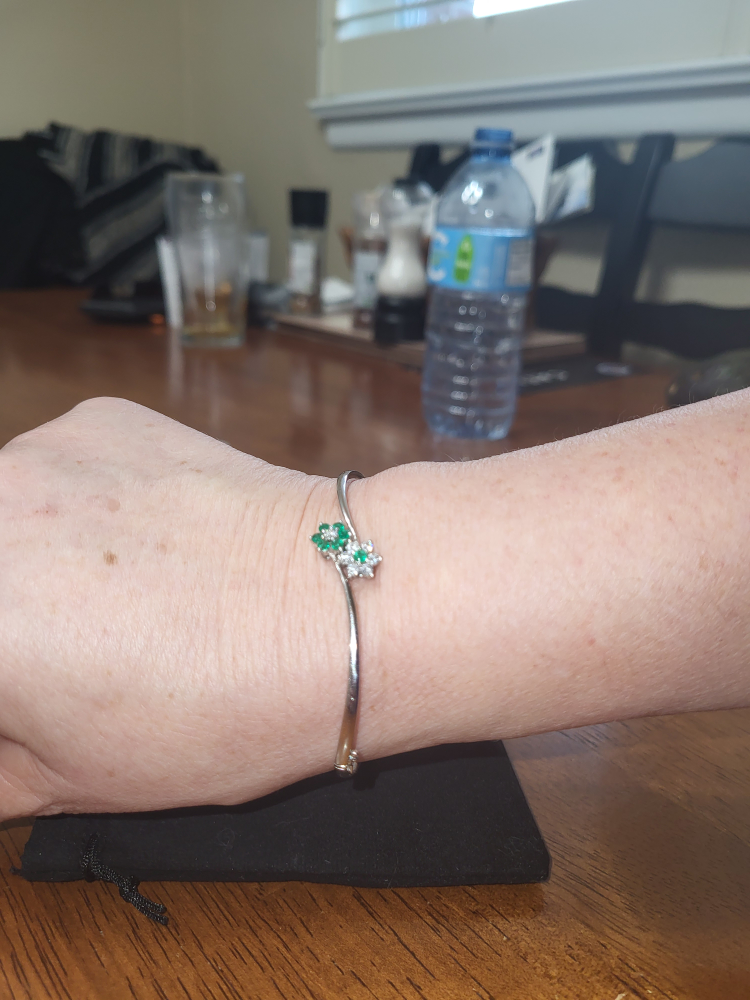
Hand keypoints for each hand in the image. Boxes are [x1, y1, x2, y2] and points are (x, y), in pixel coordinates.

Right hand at [0, 398, 339, 819]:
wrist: (342, 608)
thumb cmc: (226, 705)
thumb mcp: (68, 777)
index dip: (8, 673)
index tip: (24, 690)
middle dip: (9, 622)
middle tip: (46, 653)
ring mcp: (38, 451)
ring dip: (17, 558)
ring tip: (100, 601)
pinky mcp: (98, 420)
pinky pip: (48, 469)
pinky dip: (69, 509)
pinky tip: (136, 547)